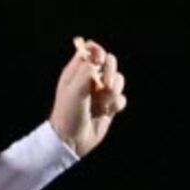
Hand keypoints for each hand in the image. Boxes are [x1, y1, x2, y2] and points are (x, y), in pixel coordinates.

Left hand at [49, 37, 126, 159]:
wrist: (71, 140)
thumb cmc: (68, 113)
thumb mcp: (74, 88)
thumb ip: (87, 69)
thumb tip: (97, 53)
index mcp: (77, 71)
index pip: (91, 50)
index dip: (98, 52)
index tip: (99, 61)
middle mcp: (90, 79)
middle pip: (109, 61)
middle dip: (110, 71)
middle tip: (103, 84)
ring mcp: (100, 92)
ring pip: (119, 79)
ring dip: (114, 91)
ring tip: (103, 102)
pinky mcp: (109, 106)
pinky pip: (121, 98)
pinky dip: (116, 104)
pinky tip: (106, 112)